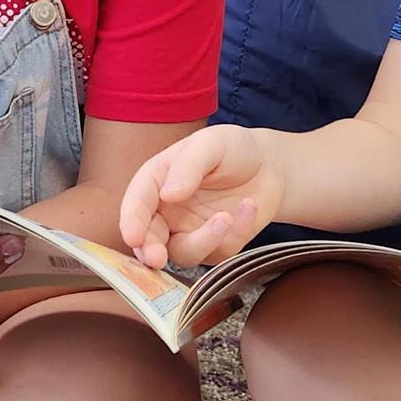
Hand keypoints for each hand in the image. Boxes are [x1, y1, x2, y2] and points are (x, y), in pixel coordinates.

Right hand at [118, 125, 281, 268]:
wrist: (268, 165)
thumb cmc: (231, 149)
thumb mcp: (211, 144)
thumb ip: (189, 165)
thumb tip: (168, 195)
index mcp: (156, 183)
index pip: (137, 204)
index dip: (132, 221)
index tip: (133, 236)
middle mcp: (167, 212)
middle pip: (150, 240)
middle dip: (150, 250)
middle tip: (157, 257)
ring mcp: (191, 232)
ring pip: (185, 253)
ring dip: (203, 241)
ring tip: (226, 218)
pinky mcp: (217, 247)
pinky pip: (221, 252)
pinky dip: (237, 233)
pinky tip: (249, 206)